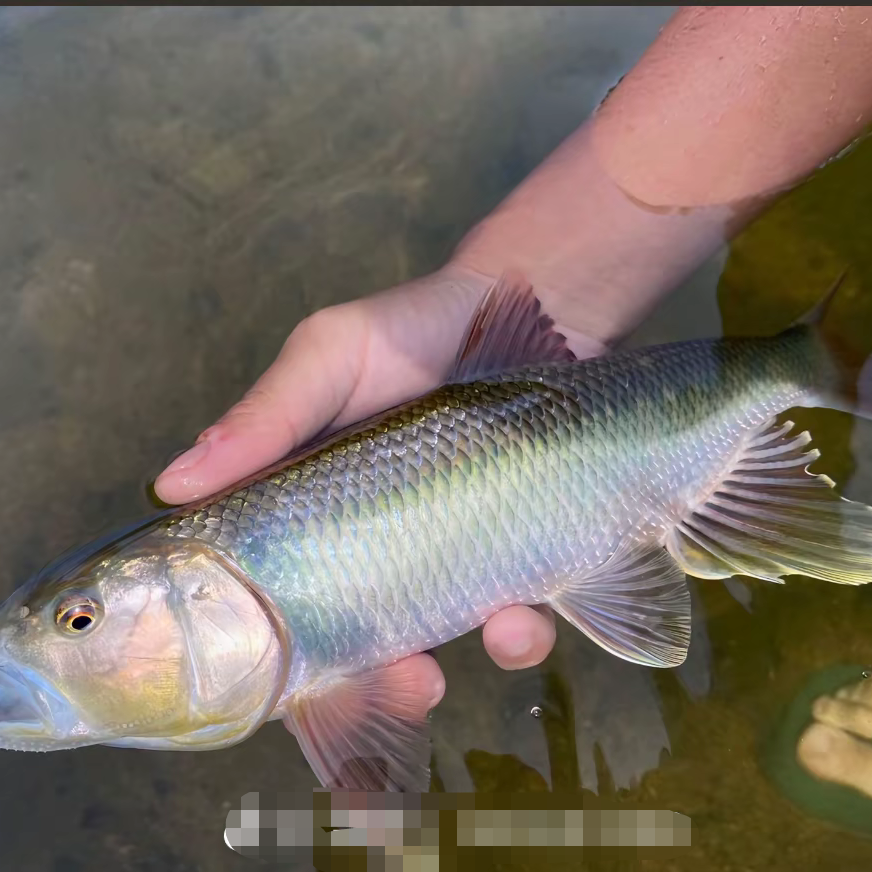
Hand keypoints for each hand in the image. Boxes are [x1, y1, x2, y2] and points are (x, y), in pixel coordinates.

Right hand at [155, 264, 572, 710]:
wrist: (516, 307)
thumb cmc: (408, 330)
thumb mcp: (329, 357)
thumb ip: (267, 416)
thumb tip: (172, 485)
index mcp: (318, 515)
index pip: (283, 600)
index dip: (281, 656)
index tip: (289, 689)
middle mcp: (380, 548)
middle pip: (364, 643)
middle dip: (384, 681)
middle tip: (408, 682)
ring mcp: (451, 556)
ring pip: (445, 642)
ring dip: (468, 663)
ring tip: (492, 638)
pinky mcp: (519, 553)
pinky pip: (518, 617)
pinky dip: (520, 633)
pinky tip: (523, 617)